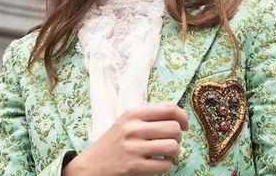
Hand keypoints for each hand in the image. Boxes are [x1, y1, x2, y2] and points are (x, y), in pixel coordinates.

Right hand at [63, 102, 188, 175]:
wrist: (91, 165)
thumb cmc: (113, 142)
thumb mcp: (127, 121)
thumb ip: (149, 116)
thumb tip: (179, 116)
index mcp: (133, 113)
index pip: (169, 108)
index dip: (183, 116)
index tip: (184, 124)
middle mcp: (134, 128)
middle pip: (174, 128)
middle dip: (178, 136)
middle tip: (172, 141)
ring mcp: (134, 148)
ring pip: (173, 146)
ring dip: (174, 152)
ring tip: (166, 153)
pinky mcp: (135, 166)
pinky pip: (165, 165)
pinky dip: (166, 166)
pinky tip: (157, 164)